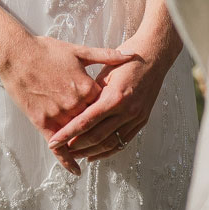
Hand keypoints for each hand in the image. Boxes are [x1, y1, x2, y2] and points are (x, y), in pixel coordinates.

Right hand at [0, 35, 137, 175]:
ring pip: (78, 136)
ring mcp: (59, 115)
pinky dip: (67, 160)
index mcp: (87, 87)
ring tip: (94, 154)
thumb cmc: (47, 50)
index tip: (117, 114)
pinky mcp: (42, 122)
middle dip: (101, 131)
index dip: (110, 110)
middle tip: (108, 137)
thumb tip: (131, 54)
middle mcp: (75, 104)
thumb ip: (106, 56)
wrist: (16, 54)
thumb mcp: (79, 51)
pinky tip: (76, 170)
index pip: (106, 106)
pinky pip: (58, 146)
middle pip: (94, 124)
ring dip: (86, 146)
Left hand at [47, 33, 177, 165]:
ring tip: (75, 155)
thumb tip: (76, 112)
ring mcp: (136, 117)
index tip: (53, 141)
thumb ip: (92, 94)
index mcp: (114, 96)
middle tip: (61, 150)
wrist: (155, 55)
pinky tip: (94, 154)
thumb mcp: (105, 72)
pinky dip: (107, 151)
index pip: (86, 121)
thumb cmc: (126, 59)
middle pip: (97, 136)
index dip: (68, 133)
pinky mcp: (142, 121)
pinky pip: (123, 142)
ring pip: (110, 143)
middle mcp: (127, 110)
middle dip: (77, 146)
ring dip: (90, 152)